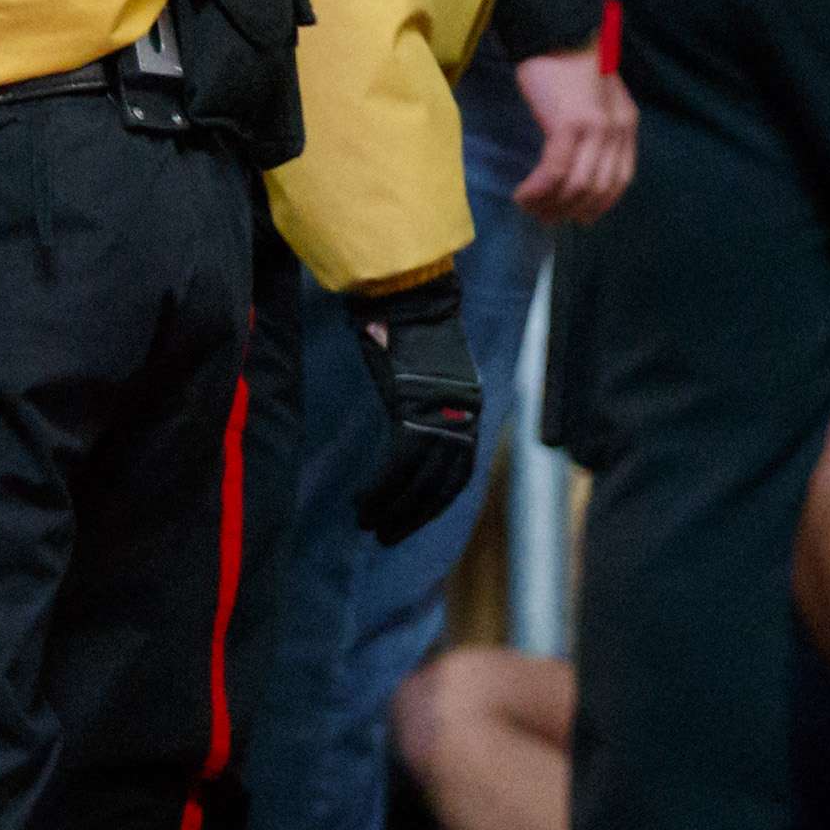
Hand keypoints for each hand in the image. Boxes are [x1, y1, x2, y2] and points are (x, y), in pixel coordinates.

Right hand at [347, 279, 484, 544]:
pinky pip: (398, 466)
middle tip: (385, 537)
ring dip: (392, 510)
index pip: (460, 472)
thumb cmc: (408, 324)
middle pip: (442, 484)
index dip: (436, 503)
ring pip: (419, 481)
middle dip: (413, 516)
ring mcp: (439, 413)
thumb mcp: (422, 370)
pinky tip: (361, 503)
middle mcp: (461, 415)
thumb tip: (409, 429)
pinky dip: (380, 489)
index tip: (413, 520)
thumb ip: (420, 402)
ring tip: (367, 526)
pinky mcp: (413, 409)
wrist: (407, 292)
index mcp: (468, 408)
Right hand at [508, 44, 635, 223]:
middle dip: (571, 210)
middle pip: (599, 189)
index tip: (578, 218)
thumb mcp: (594, 99)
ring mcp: (594, 129)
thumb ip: (596, 128)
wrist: (555, 30)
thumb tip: (580, 164)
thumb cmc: (568, 63)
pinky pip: (555, 172)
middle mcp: (616, 130)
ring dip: (550, 204)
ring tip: (530, 207)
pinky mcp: (568, 125)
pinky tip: (523, 194)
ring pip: (577, 186)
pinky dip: (538, 190)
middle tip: (546, 218)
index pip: (621, 179)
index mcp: (626, 124)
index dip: (600, 204)